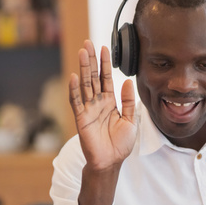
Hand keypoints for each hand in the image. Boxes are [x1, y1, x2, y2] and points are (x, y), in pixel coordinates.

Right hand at [69, 40, 137, 170]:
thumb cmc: (120, 144)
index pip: (106, 79)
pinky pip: (77, 101)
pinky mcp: (81, 118)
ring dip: (83, 68)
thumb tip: (127, 81)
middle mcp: (97, 103)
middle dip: (91, 60)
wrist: (111, 161)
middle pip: (93, 77)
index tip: (104, 49)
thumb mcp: (130, 120)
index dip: (105, 64)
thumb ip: (129, 101)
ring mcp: (88, 109)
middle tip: (88, 43)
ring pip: (85, 85)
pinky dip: (75, 89)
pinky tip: (74, 76)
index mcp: (110, 102)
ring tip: (82, 52)